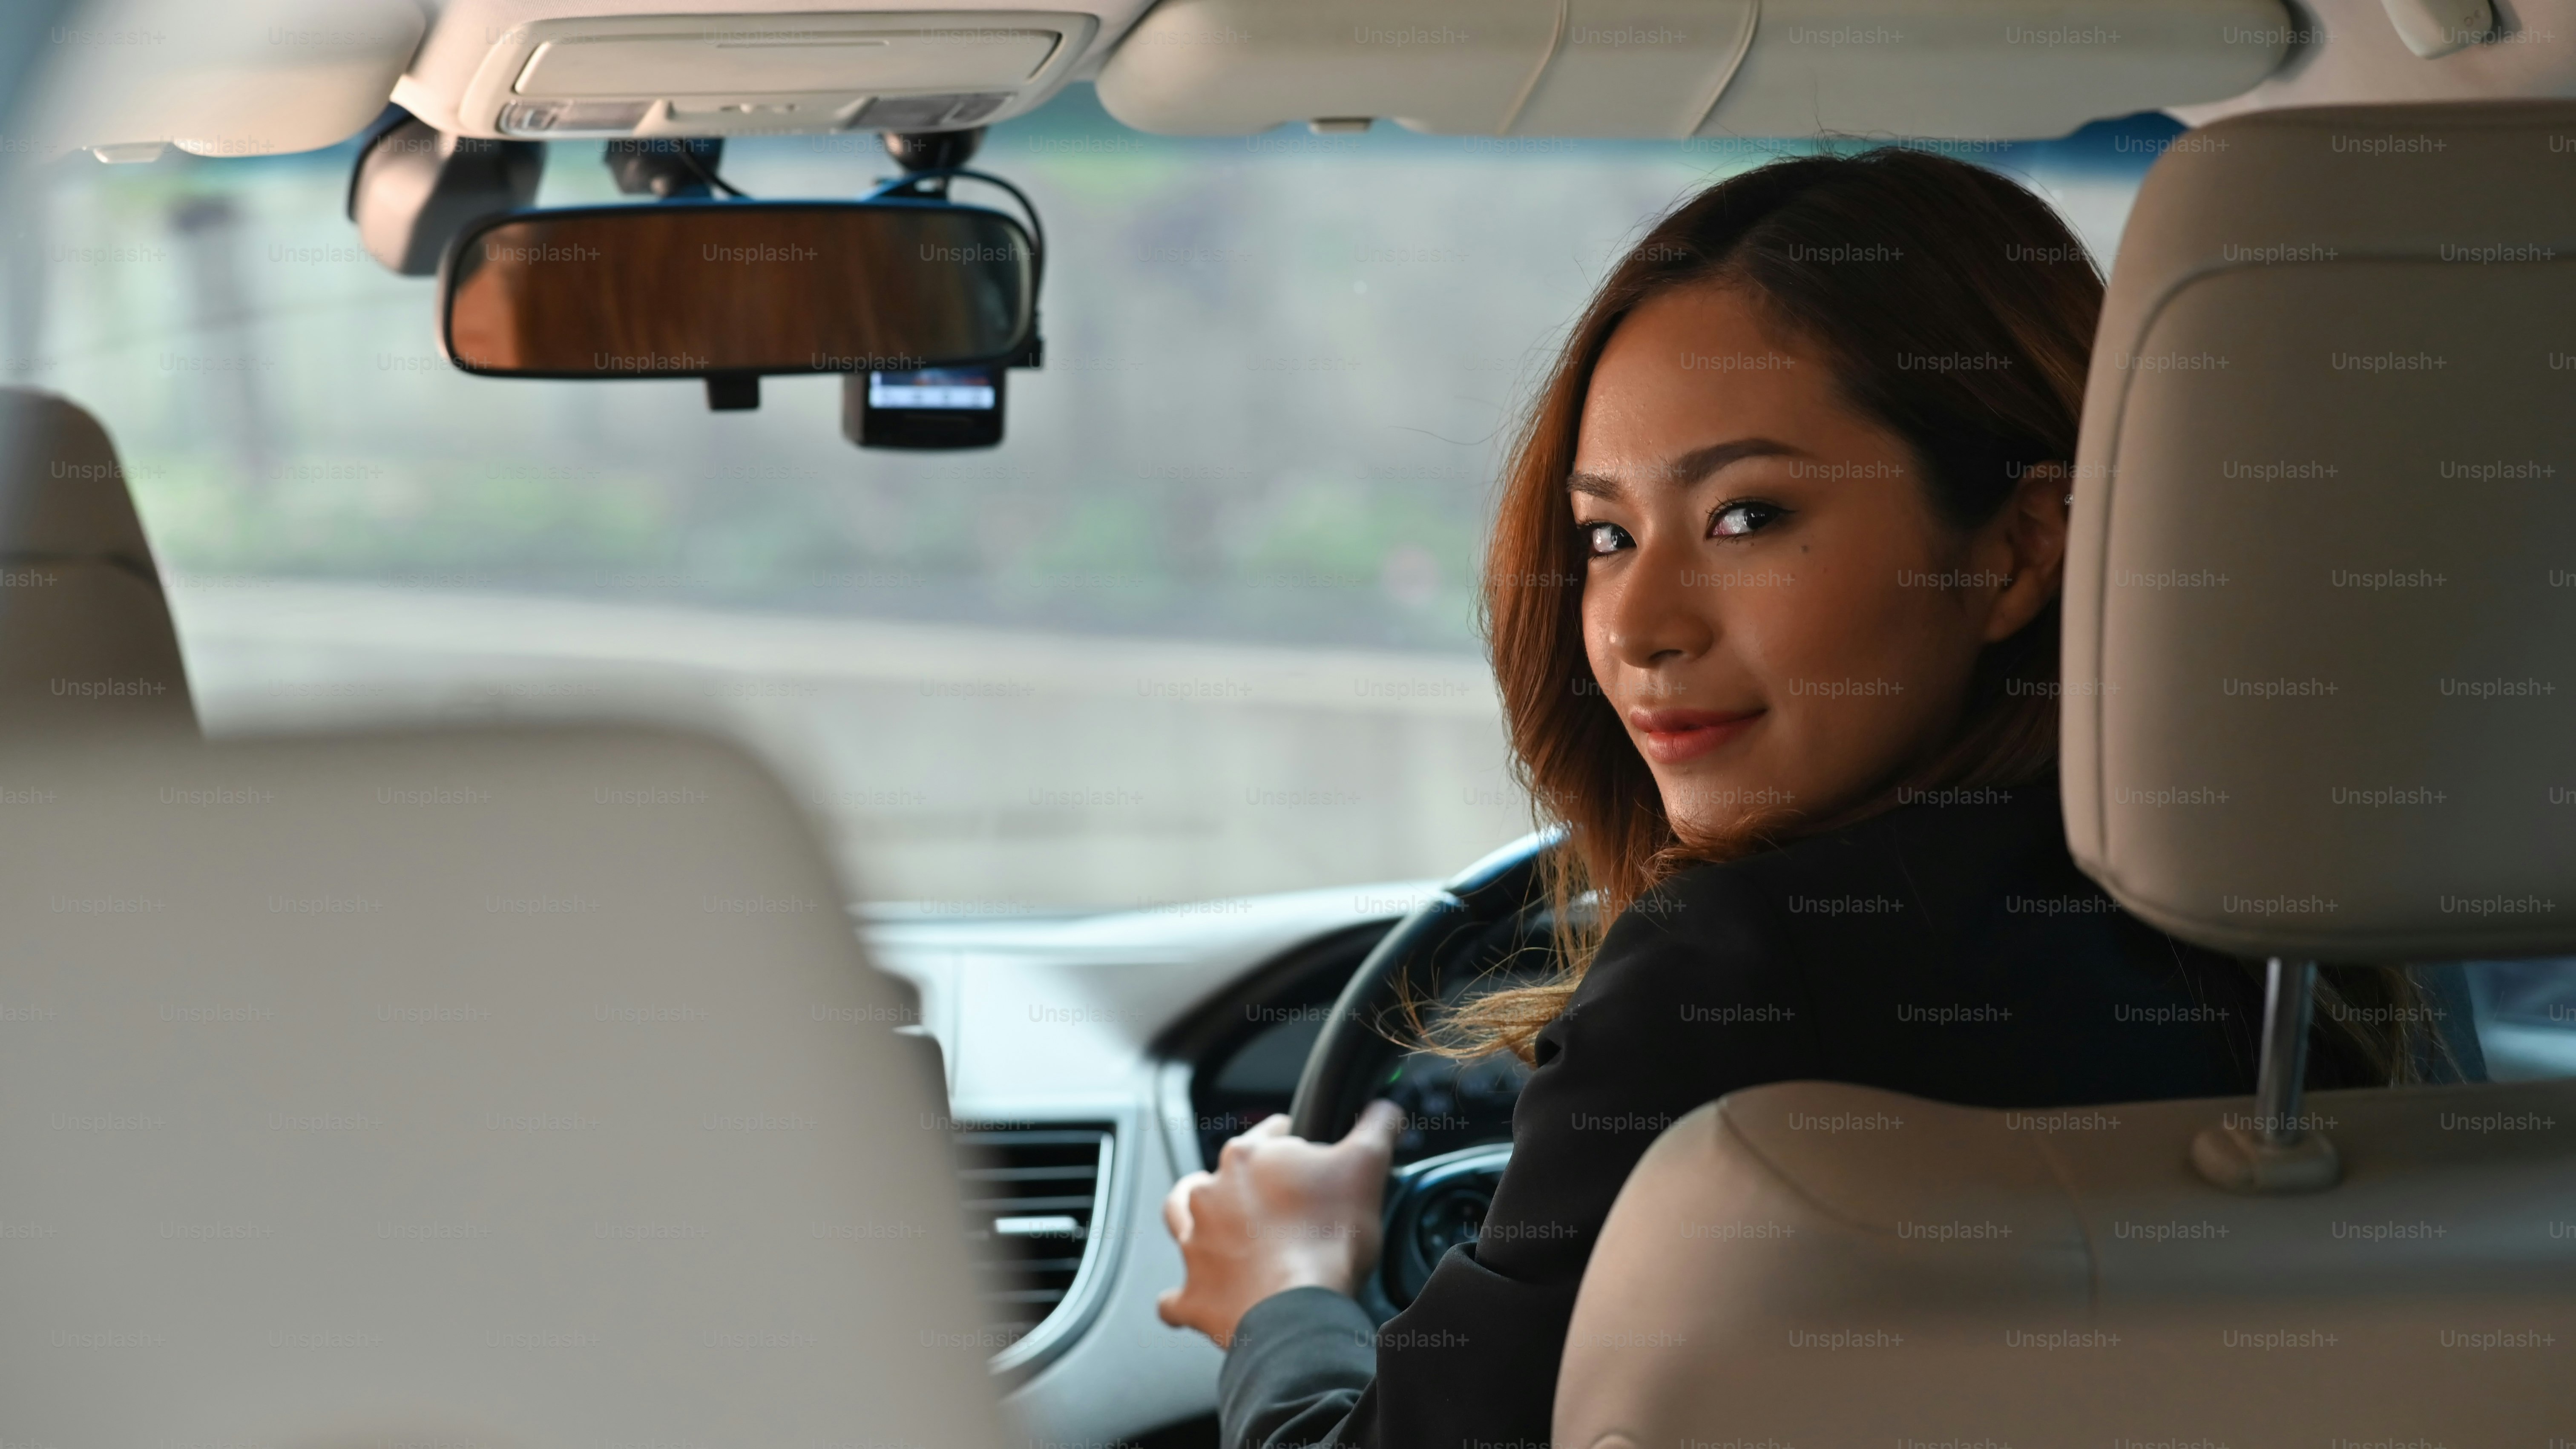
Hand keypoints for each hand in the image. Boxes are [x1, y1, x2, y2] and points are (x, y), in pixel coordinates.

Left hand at [1156, 1101, 1404, 1346]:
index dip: (1294, 1143)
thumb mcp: (1367, 1168)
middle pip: (1222, 1174)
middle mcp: (1209, 1195)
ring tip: (1221, 1232)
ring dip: (1197, 1222)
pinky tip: (1202, 1299)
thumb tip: (1384, 1109)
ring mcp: (1195, 1245)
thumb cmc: (1330, 1237)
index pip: (1270, 1135)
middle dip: (1245, 1183)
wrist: (1300, 1307)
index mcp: (1245, 1158)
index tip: (1310, 1157)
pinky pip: (1177, 1299)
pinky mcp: (1192, 1295)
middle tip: (1278, 1203)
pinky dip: (1187, 1300)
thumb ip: (1376, 1129)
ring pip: (1181, 1219)